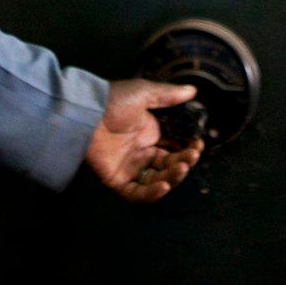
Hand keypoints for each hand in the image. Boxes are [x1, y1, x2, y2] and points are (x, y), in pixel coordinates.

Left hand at [84, 79, 204, 202]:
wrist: (87, 114)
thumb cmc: (114, 101)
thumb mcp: (144, 93)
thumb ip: (169, 95)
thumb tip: (193, 90)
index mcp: (150, 133)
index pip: (175, 146)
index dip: (188, 147)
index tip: (198, 143)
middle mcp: (142, 152)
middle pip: (169, 164)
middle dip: (184, 161)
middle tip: (193, 155)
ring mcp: (131, 167)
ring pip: (158, 180)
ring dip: (173, 177)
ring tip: (182, 167)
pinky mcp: (118, 181)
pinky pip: (138, 193)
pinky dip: (152, 193)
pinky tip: (165, 185)